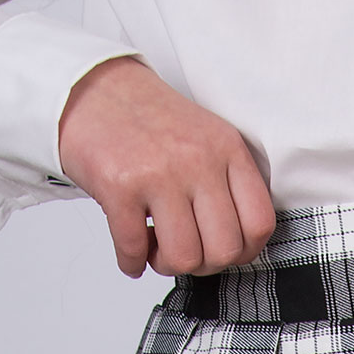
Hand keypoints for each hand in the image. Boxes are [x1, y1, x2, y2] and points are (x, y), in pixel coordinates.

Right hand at [58, 58, 275, 279]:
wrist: (93, 89)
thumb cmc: (149, 121)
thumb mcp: (205, 138)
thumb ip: (228, 183)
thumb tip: (236, 247)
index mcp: (227, 148)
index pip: (259, 224)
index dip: (243, 251)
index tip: (223, 250)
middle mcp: (198, 159)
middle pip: (223, 251)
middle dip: (202, 264)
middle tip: (184, 250)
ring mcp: (159, 173)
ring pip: (183, 258)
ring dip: (166, 264)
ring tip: (154, 246)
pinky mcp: (120, 186)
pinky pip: (135, 251)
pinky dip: (132, 262)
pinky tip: (131, 252)